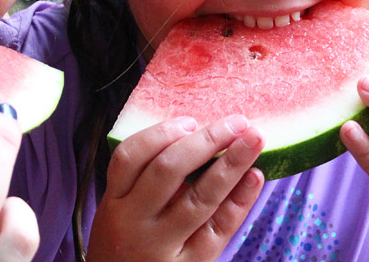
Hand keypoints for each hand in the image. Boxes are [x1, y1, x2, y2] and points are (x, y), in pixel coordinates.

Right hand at [85, 115, 263, 261]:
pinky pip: (219, 230)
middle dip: (205, 141)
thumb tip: (193, 136)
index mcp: (114, 203)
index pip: (130, 157)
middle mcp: (135, 223)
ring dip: (230, 164)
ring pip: (199, 199)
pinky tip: (255, 177)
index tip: (190, 121)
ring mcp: (163, 247)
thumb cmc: (126, 246)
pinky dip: (240, 201)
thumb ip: (142, 181)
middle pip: (167, 171)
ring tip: (253, 140)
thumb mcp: (118, 213)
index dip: (160, 134)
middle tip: (236, 122)